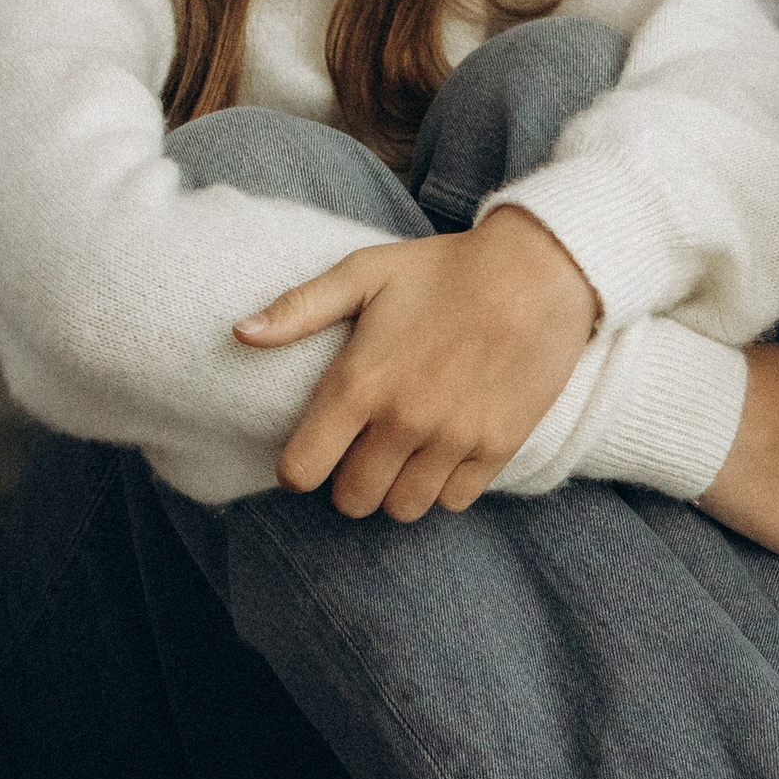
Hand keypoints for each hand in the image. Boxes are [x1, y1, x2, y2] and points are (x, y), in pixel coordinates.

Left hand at [236, 207, 600, 521]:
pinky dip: (444, 487)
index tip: (311, 455)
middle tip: (360, 454)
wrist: (540, 271)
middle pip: (351, 499)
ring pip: (402, 509)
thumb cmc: (446, 269)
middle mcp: (402, 421)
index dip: (298, 469)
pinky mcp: (497, 447)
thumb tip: (238, 333)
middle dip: (347, 484)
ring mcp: (452, 439)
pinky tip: (443, 454)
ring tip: (401, 458)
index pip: (301, 470)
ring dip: (394, 491)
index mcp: (359, 383)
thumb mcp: (365, 273)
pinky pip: (454, 501)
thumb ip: (299, 309)